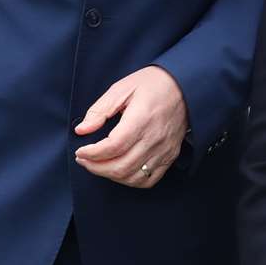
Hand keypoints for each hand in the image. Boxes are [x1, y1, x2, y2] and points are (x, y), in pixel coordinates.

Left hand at [73, 65, 187, 188]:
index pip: (113, 146)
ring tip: (98, 165)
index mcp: (141, 119)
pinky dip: (130, 180)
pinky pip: (149, 180)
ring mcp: (164, 150)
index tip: (80, 151)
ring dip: (111, 176)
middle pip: (121, 166)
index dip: (92, 153)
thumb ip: (100, 110)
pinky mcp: (169, 156)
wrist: (185, 87)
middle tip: (84, 160)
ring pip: (133, 177)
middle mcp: (154, 138)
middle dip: (96, 167)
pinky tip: (120, 171)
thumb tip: (82, 130)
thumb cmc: (153, 84)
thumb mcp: (121, 88)